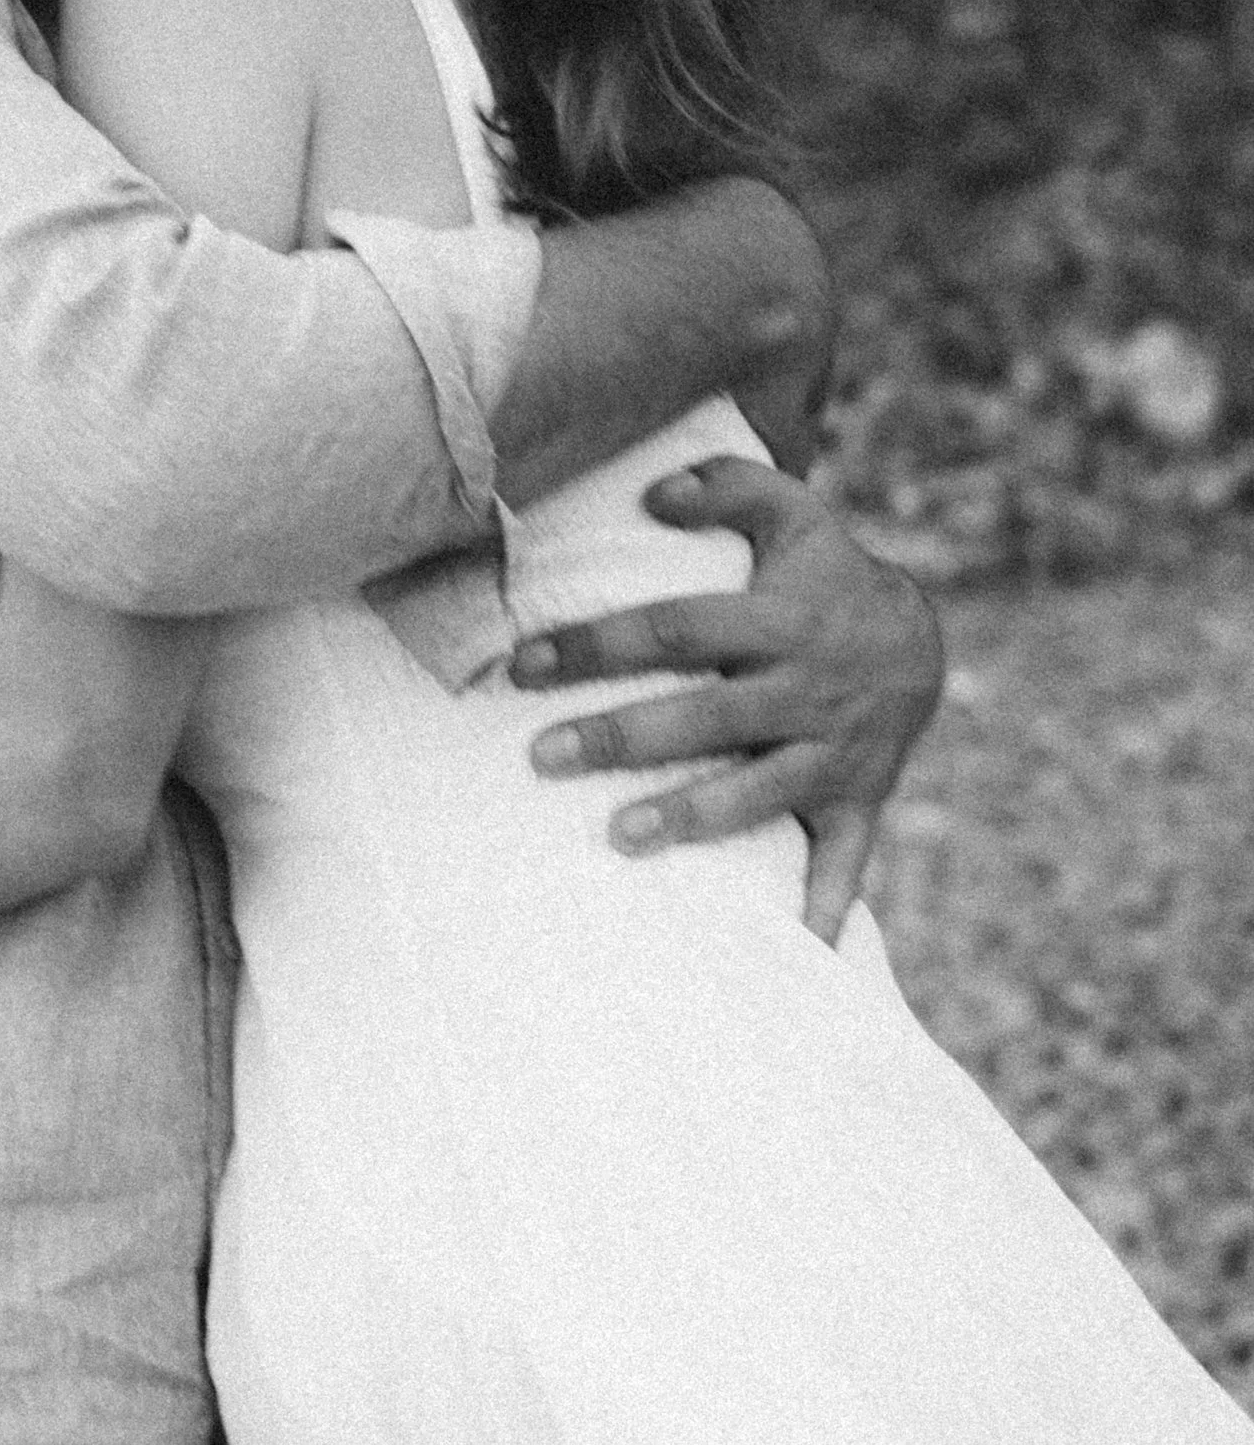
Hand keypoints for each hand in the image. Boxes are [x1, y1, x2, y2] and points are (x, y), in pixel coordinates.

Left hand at [511, 457, 942, 943]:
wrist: (922, 642)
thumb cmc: (824, 576)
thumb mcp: (791, 512)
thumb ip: (724, 488)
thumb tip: (652, 493)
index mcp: (779, 622)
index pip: (676, 630)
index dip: (599, 645)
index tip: (522, 665)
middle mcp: (806, 691)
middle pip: (706, 716)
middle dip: (622, 737)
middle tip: (540, 757)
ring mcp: (836, 754)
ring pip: (761, 793)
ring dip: (692, 818)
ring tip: (619, 838)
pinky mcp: (861, 803)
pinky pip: (844, 865)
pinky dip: (821, 911)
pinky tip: (790, 956)